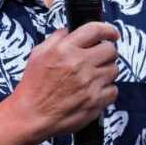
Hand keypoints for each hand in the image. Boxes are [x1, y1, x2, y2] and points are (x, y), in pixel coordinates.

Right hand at [12, 22, 119, 139]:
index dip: (108, 29)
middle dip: (107, 52)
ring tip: (93, 76)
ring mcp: (89, 84)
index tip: (112, 33)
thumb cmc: (33, 87)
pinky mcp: (95, 101)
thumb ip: (56, 38)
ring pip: (114, 70)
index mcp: (65, 50)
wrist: (31, 115)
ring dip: (106, 71)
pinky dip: (106, 90)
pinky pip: (113, 90)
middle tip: (100, 57)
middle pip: (110, 50)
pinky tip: (94, 90)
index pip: (95, 30)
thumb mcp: (38, 54)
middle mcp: (79, 64)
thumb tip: (71, 30)